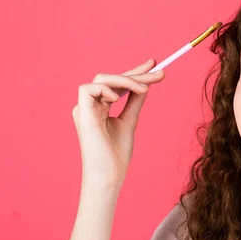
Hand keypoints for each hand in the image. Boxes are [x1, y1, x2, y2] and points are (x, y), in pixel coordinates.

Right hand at [71, 59, 164, 186]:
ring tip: (144, 90)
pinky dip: (106, 89)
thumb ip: (134, 102)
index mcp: (98, 107)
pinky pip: (89, 89)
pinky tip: (119, 99)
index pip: (117, 83)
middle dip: (136, 73)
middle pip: (111, 78)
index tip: (154, 64)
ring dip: (126, 80)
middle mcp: (89, 105)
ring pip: (102, 79)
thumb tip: (145, 84)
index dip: (134, 71)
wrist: (109, 175)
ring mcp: (83, 109)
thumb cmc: (116, 155)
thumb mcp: (129, 121)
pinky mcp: (81, 114)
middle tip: (159, 72)